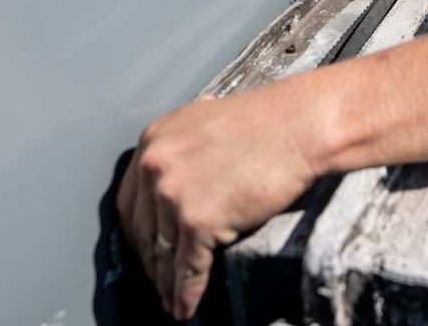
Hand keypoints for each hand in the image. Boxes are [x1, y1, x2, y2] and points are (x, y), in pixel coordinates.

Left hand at [116, 88, 318, 319]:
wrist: (298, 126)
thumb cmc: (265, 121)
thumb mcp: (202, 123)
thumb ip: (180, 151)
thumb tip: (175, 182)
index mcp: (153, 141)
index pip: (129, 201)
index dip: (137, 232)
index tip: (144, 248)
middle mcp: (156, 168)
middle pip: (142, 231)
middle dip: (150, 261)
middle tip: (156, 280)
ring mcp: (175, 195)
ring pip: (163, 254)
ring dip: (166, 284)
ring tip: (170, 301)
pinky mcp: (200, 221)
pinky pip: (188, 268)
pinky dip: (186, 293)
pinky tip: (186, 307)